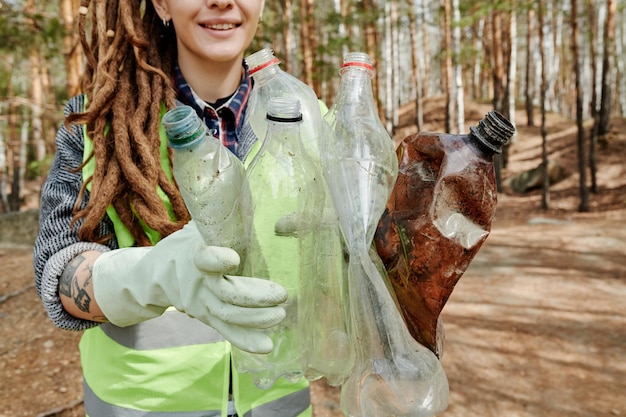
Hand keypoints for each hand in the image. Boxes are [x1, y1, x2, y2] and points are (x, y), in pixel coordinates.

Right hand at [92, 221, 287, 352]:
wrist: (155, 274)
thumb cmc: (186, 243)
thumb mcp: (199, 224)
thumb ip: (221, 214)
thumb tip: (256, 184)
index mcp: (195, 254)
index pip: (203, 259)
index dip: (215, 259)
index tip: (231, 257)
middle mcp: (197, 284)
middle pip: (224, 295)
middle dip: (253, 297)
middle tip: (282, 294)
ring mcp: (202, 305)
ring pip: (228, 317)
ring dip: (255, 320)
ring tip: (281, 315)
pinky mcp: (208, 319)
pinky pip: (227, 332)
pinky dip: (246, 341)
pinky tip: (267, 346)